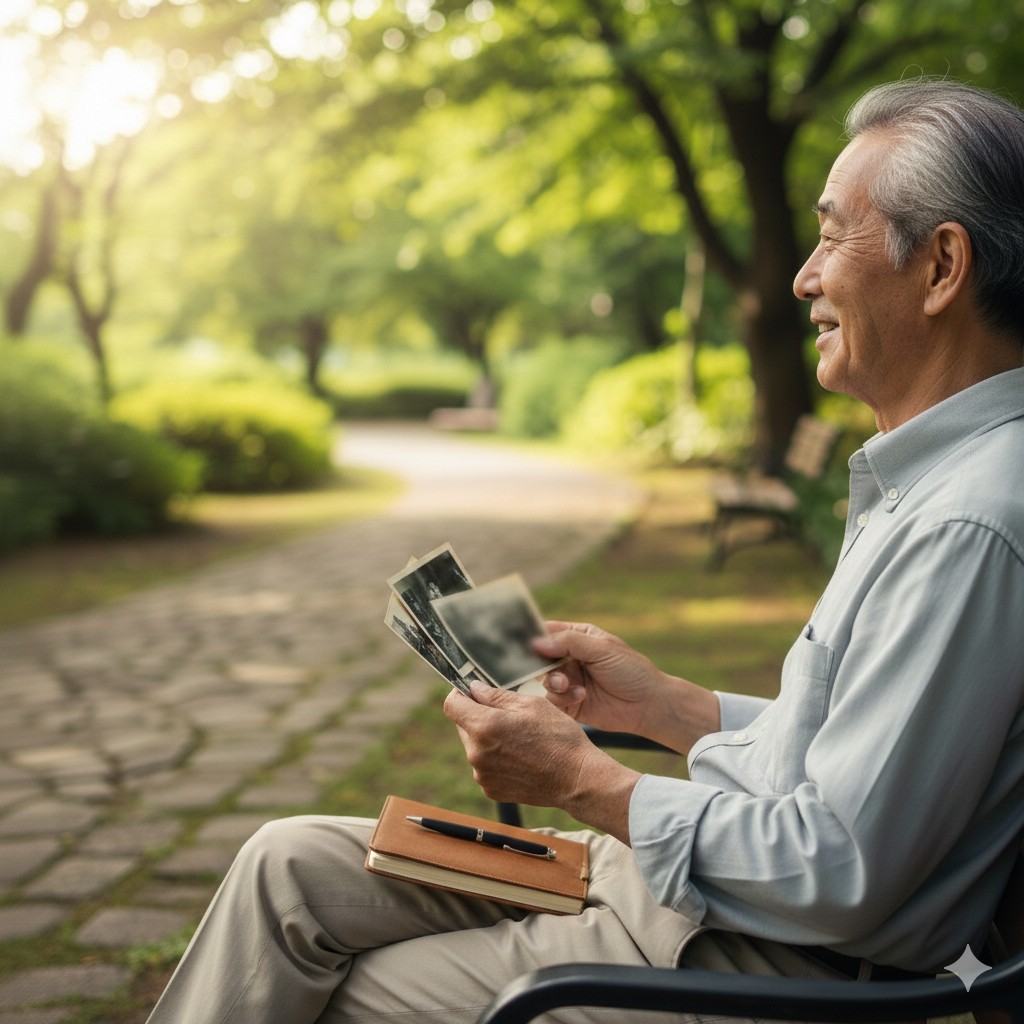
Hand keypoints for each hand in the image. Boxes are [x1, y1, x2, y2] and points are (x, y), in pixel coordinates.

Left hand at [442, 682, 637, 840]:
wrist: (577, 779)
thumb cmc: (558, 737)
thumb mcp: (531, 704)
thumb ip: (496, 695)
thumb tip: (474, 688)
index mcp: (484, 726)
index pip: (452, 705)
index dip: (459, 693)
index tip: (471, 691)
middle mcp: (476, 753)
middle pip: (463, 726)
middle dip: (478, 716)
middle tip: (508, 716)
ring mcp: (482, 775)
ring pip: (474, 746)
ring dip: (487, 738)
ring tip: (519, 740)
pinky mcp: (491, 790)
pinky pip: (484, 766)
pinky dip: (495, 759)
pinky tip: (520, 757)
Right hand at [532, 621, 720, 752]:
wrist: (648, 705)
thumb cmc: (630, 670)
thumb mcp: (601, 649)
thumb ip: (569, 642)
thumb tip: (536, 642)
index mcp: (577, 637)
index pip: (547, 631)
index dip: (532, 635)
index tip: (519, 641)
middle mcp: (569, 658)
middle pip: (540, 657)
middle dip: (541, 664)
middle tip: (549, 668)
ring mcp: (569, 680)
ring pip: (544, 680)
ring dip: (553, 682)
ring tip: (567, 685)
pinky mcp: (570, 703)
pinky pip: (553, 700)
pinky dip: (562, 698)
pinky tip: (580, 696)